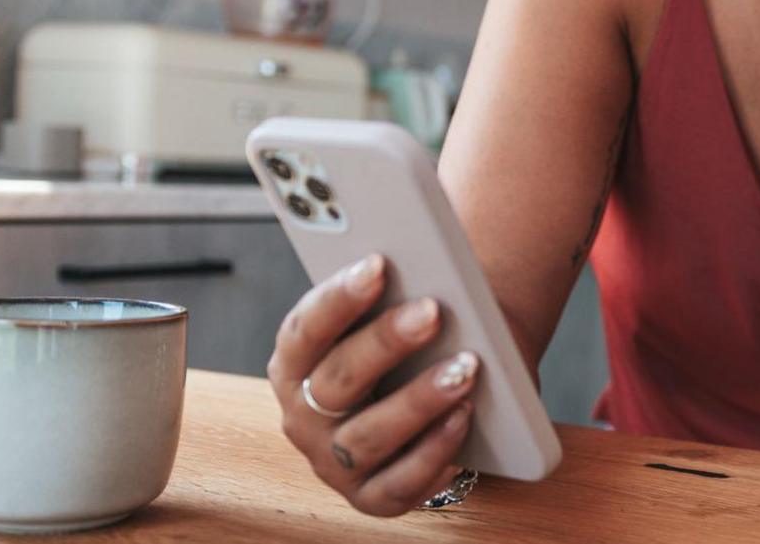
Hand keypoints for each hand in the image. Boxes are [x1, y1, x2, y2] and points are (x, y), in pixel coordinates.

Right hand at [265, 254, 479, 516]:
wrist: (422, 403)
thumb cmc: (406, 349)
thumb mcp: (387, 320)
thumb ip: (391, 297)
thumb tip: (422, 264)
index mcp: (294, 365)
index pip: (304, 330)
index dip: (338, 298)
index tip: (379, 262)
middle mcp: (303, 417)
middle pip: (337, 380)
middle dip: (386, 342)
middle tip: (433, 310)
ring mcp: (333, 462)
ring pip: (369, 435)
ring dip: (419, 400)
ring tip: (464, 369)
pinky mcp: (370, 497)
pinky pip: (400, 483)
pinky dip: (434, 452)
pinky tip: (464, 418)